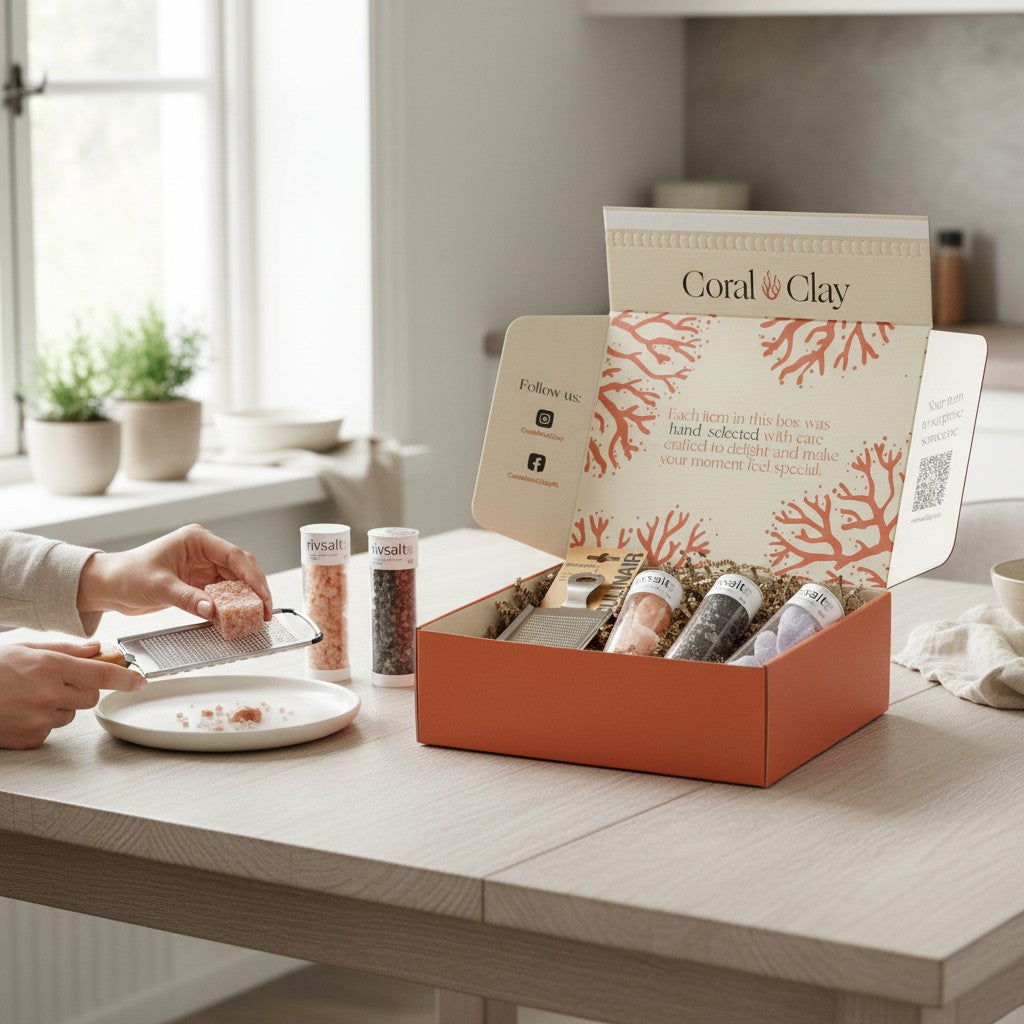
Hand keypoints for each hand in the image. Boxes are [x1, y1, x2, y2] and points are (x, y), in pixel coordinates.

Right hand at [0, 641, 144, 748]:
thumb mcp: (27, 648)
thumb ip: (67, 649)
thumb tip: (98, 649)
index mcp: (50, 668)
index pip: (102, 675)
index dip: (126, 678)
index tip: (140, 680)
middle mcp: (48, 695)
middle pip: (91, 697)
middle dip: (83, 689)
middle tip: (58, 681)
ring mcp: (39, 719)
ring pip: (70, 714)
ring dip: (60, 706)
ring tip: (30, 696)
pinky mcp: (30, 739)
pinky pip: (50, 730)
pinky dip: (42, 721)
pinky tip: (22, 710)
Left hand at [76, 524, 272, 621]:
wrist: (107, 586)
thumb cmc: (126, 575)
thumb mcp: (158, 586)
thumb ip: (187, 598)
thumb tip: (213, 610)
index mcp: (197, 540)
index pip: (235, 556)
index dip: (253, 577)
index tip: (262, 597)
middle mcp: (203, 551)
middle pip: (241, 568)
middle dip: (255, 589)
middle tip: (265, 611)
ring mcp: (202, 567)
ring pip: (235, 582)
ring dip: (244, 599)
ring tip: (254, 617)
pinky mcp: (198, 583)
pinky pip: (222, 594)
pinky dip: (230, 606)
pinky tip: (235, 617)